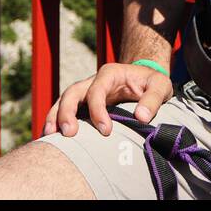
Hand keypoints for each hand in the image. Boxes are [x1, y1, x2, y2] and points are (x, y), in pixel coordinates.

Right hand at [44, 62, 173, 136]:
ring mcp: (86, 92)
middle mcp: (93, 81)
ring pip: (63, 100)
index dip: (98, 110)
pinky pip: (65, 110)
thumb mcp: (161, 86)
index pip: (97, 90)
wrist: (146, 80)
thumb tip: (141, 117)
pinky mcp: (83, 104)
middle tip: (69, 133)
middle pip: (72, 92)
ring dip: (55, 116)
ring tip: (49, 136)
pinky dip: (56, 121)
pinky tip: (50, 137)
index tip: (105, 131)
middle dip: (67, 112)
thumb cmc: (153, 83)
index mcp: (110, 73)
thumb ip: (153, 99)